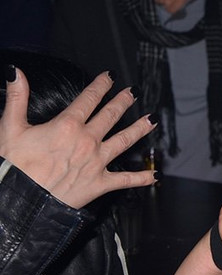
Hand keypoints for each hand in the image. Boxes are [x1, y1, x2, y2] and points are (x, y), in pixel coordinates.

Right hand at [0, 68, 156, 207]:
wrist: (18, 201)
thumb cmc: (12, 167)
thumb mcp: (10, 128)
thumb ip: (17, 98)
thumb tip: (15, 72)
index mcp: (67, 126)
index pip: (89, 98)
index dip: (101, 85)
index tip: (110, 77)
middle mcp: (87, 141)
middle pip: (111, 116)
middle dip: (123, 101)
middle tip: (133, 92)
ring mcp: (96, 162)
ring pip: (124, 141)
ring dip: (140, 129)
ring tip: (152, 120)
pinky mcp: (100, 183)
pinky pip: (125, 180)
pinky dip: (141, 178)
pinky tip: (154, 175)